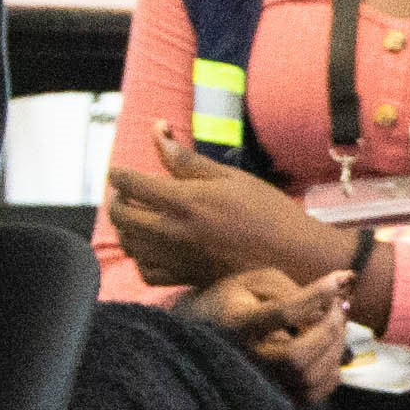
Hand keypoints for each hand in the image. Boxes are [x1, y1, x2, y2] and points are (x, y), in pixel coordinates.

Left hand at [108, 123, 329, 291]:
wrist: (293, 258)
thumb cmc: (267, 213)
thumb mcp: (230, 178)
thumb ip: (187, 160)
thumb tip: (157, 131)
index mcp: (185, 202)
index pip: (131, 185)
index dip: (118, 174)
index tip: (118, 170)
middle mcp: (174, 232)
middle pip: (121, 216)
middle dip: (115, 200)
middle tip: (123, 192)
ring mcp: (178, 259)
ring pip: (128, 244)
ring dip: (124, 228)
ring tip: (135, 216)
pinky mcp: (186, 279)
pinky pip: (146, 272)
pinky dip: (140, 258)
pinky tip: (149, 248)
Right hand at [184, 266, 350, 403]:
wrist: (204, 331)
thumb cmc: (234, 300)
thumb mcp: (256, 282)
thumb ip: (291, 291)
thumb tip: (332, 303)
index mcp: (237, 324)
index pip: (284, 312)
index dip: (317, 295)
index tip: (339, 278)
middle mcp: (247, 359)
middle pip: (298, 355)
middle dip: (329, 327)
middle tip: (339, 306)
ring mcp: (261, 383)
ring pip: (310, 377)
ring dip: (335, 347)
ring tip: (336, 324)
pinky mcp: (275, 397)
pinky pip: (315, 393)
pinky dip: (332, 370)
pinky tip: (329, 348)